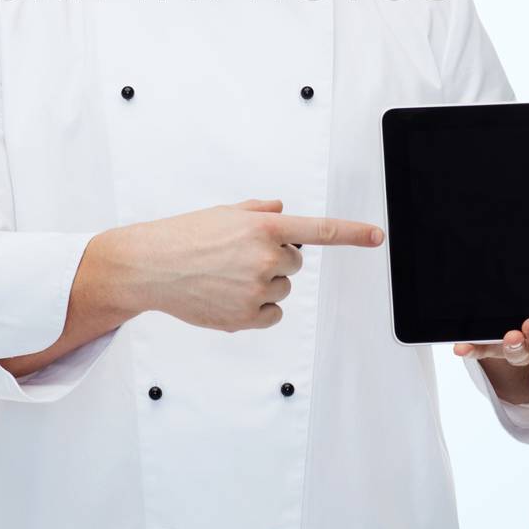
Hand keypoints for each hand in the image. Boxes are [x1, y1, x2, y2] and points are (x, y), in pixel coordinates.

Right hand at [118, 198, 383, 332]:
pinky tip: (229, 297)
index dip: (352, 234)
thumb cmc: (185, 235)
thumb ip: (259, 211)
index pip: (318, 230)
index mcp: (263, 227)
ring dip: (264, 285)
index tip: (377, 237)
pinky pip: (272, 315)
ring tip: (227, 277)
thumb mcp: (225, 213)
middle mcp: (265, 257)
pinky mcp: (245, 318)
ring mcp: (256, 290)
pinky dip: (258, 309)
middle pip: (295, 264)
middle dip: (276, 259)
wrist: (150, 266)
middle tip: (240, 257)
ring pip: (282, 290)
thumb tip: (282, 210)